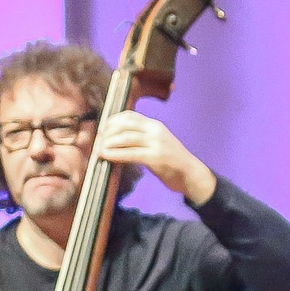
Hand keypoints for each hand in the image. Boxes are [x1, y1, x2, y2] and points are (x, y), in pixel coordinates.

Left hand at [96, 110, 216, 204]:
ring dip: (109, 143)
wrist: (191, 175)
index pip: (130, 115)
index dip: (113, 120)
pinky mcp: (156, 158)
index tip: (102, 128)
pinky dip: (116, 154)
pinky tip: (107, 156)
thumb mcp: (158, 144)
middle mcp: (155, 131)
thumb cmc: (172, 162)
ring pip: (126, 138)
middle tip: (98, 140)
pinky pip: (131, 153)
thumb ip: (142, 140)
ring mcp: (156, 144)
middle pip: (125, 125)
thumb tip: (119, 141)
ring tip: (99, 150)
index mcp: (155, 126)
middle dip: (108, 131)